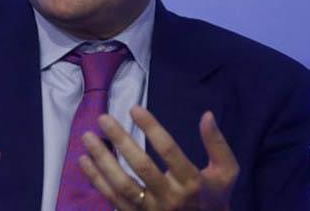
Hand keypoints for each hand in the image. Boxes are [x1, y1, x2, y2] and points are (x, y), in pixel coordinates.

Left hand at [78, 106, 238, 210]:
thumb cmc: (213, 195)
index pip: (170, 152)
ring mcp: (152, 210)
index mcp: (192, 183)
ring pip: (123, 185)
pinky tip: (84, 161)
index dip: (152, 128)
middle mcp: (171, 197)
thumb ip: (217, 144)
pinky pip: (113, 198)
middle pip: (142, 167)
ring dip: (102, 160)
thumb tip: (207, 115)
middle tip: (103, 118)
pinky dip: (96, 180)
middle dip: (121, 141)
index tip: (134, 108)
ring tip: (87, 137)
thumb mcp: (225, 172)